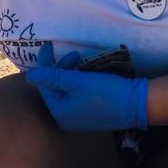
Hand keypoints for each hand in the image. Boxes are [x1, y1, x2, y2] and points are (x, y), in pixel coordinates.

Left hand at [27, 42, 147, 131]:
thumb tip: (30, 76)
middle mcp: (66, 120)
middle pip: (56, 90)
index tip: (47, 47)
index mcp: (60, 113)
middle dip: (61, 69)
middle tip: (73, 55)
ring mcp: (79, 120)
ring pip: (66, 93)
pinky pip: (76, 98)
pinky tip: (86, 76)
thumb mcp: (79, 81)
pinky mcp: (90, 117)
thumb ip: (54, 77)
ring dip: (70, 75)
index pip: (45, 86)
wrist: (137, 104)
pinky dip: (78, 85)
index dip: (45, 65)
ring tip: (81, 62)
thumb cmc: (107, 92)